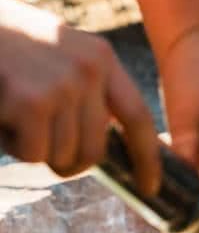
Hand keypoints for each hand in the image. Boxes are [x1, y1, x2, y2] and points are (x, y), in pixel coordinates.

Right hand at [0, 0, 159, 192]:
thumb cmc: (3, 44)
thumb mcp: (56, 55)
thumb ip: (85, 92)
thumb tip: (102, 148)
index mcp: (101, 57)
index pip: (137, 116)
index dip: (147, 158)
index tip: (150, 188)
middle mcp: (90, 69)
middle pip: (94, 152)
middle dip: (64, 162)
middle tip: (33, 142)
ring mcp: (64, 85)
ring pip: (60, 156)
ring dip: (30, 148)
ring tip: (11, 110)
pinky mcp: (33, 102)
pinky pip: (33, 154)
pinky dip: (11, 145)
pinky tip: (0, 111)